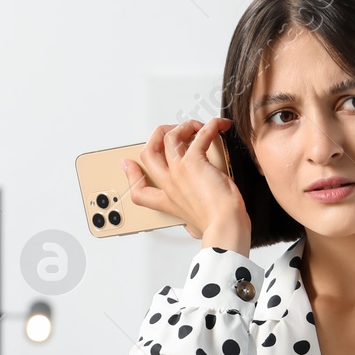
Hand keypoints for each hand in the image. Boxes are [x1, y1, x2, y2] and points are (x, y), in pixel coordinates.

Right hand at [120, 118, 248, 244]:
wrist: (225, 225)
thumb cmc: (217, 226)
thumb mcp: (195, 228)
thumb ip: (190, 225)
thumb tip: (192, 228)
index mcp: (168, 202)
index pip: (139, 190)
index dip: (131, 175)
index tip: (128, 164)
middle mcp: (170, 185)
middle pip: (148, 153)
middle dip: (158, 136)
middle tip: (173, 130)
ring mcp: (178, 172)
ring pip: (169, 137)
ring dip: (184, 127)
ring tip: (198, 127)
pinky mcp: (194, 162)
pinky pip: (199, 135)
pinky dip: (210, 126)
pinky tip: (218, 126)